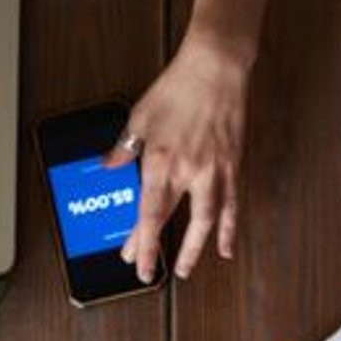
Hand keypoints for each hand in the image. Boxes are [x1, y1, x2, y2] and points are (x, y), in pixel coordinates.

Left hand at [105, 30, 251, 283]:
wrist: (216, 66)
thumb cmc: (178, 87)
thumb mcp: (140, 116)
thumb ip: (123, 147)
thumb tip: (108, 166)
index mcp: (159, 160)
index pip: (147, 212)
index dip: (141, 242)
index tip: (133, 262)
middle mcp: (187, 171)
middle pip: (169, 220)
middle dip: (155, 249)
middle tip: (146, 274)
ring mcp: (212, 170)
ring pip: (204, 221)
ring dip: (194, 250)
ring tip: (185, 270)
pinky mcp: (231, 165)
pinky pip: (230, 204)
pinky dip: (228, 228)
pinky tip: (225, 248)